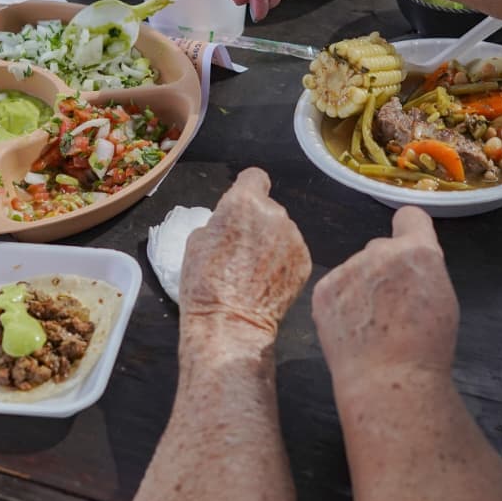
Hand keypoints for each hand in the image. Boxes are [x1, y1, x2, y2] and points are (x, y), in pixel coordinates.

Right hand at [180, 168, 311, 338]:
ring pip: (281, 231)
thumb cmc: (206, 284)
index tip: (242, 203)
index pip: (254, 177)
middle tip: (239, 248)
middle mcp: (275, 214)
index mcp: (244, 202)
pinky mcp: (305, 262)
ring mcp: (294, 239)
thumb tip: (231, 222)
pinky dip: (281, 263)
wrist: (229, 323)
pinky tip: (264, 282)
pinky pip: (292, 253)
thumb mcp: (197, 240)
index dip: (247, 189)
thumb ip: (220, 220)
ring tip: (250, 270)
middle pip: (268, 208)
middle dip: (256, 222)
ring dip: (270, 243)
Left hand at [312, 207, 459, 388]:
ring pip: (356, 271)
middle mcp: (380, 252)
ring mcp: (348, 269)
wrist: (391, 380)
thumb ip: (424, 270)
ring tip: (372, 326)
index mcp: (418, 251)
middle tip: (391, 306)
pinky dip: (341, 304)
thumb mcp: (441, 298)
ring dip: (361, 288)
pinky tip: (353, 329)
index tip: (407, 243)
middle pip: (379, 250)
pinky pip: (335, 287)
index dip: (410, 230)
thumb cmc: (425, 348)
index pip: (410, 217)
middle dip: (384, 270)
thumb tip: (410, 265)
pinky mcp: (323, 288)